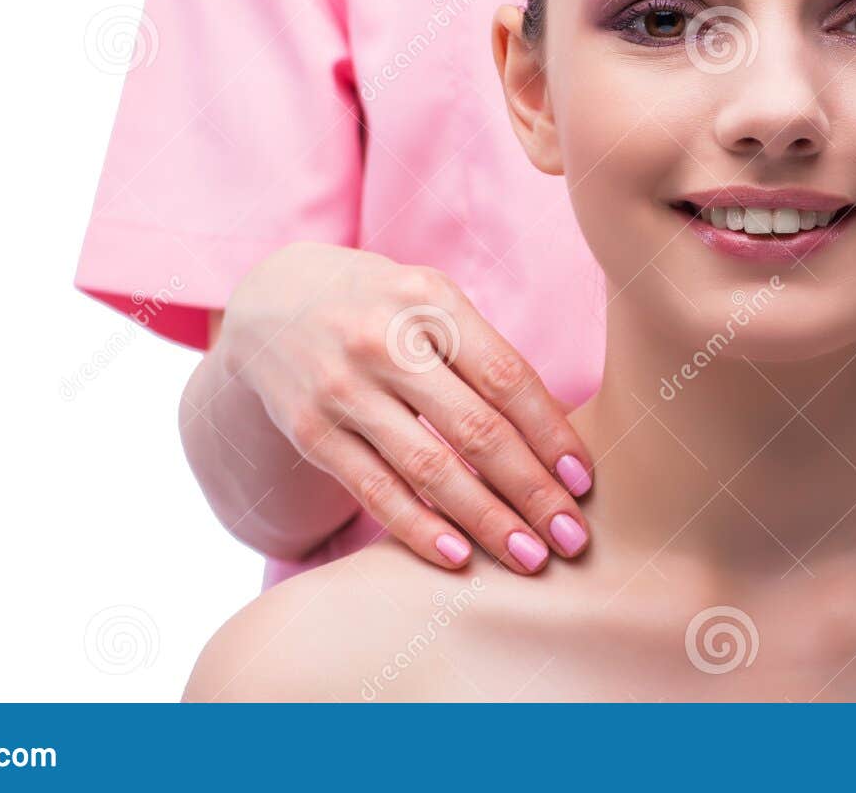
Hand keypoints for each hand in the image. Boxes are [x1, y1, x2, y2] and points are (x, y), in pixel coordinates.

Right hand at [213, 242, 594, 573]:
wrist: (272, 300)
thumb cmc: (381, 307)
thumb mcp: (430, 301)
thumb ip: (482, 356)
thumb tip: (555, 437)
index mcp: (430, 299)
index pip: (506, 376)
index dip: (551, 434)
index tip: (583, 482)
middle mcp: (384, 340)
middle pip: (474, 428)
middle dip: (531, 490)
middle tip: (571, 537)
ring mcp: (343, 387)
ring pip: (427, 468)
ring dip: (485, 521)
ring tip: (528, 557)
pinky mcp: (310, 430)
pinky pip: (373, 489)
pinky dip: (418, 528)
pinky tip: (458, 557)